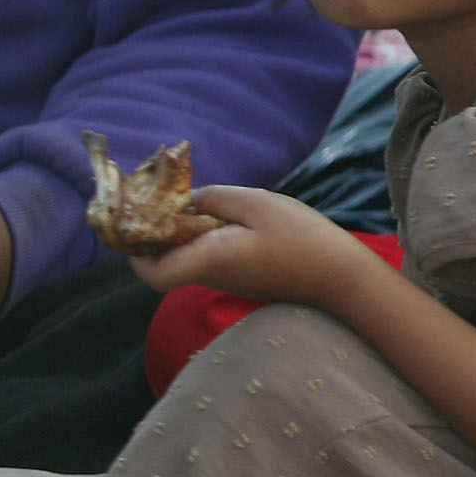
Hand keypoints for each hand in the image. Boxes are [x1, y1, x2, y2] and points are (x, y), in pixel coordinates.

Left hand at [125, 185, 382, 314]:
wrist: (340, 278)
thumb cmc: (301, 239)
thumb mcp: (258, 204)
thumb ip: (215, 197)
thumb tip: (188, 202)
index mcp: (208, 259)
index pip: (153, 272)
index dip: (136, 253)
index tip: (140, 221)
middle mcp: (210, 274)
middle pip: (165, 262)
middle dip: (156, 233)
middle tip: (163, 200)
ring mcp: (227, 279)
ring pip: (186, 258)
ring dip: (181, 233)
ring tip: (192, 200)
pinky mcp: (242, 277)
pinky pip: (207, 257)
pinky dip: (203, 237)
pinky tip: (222, 215)